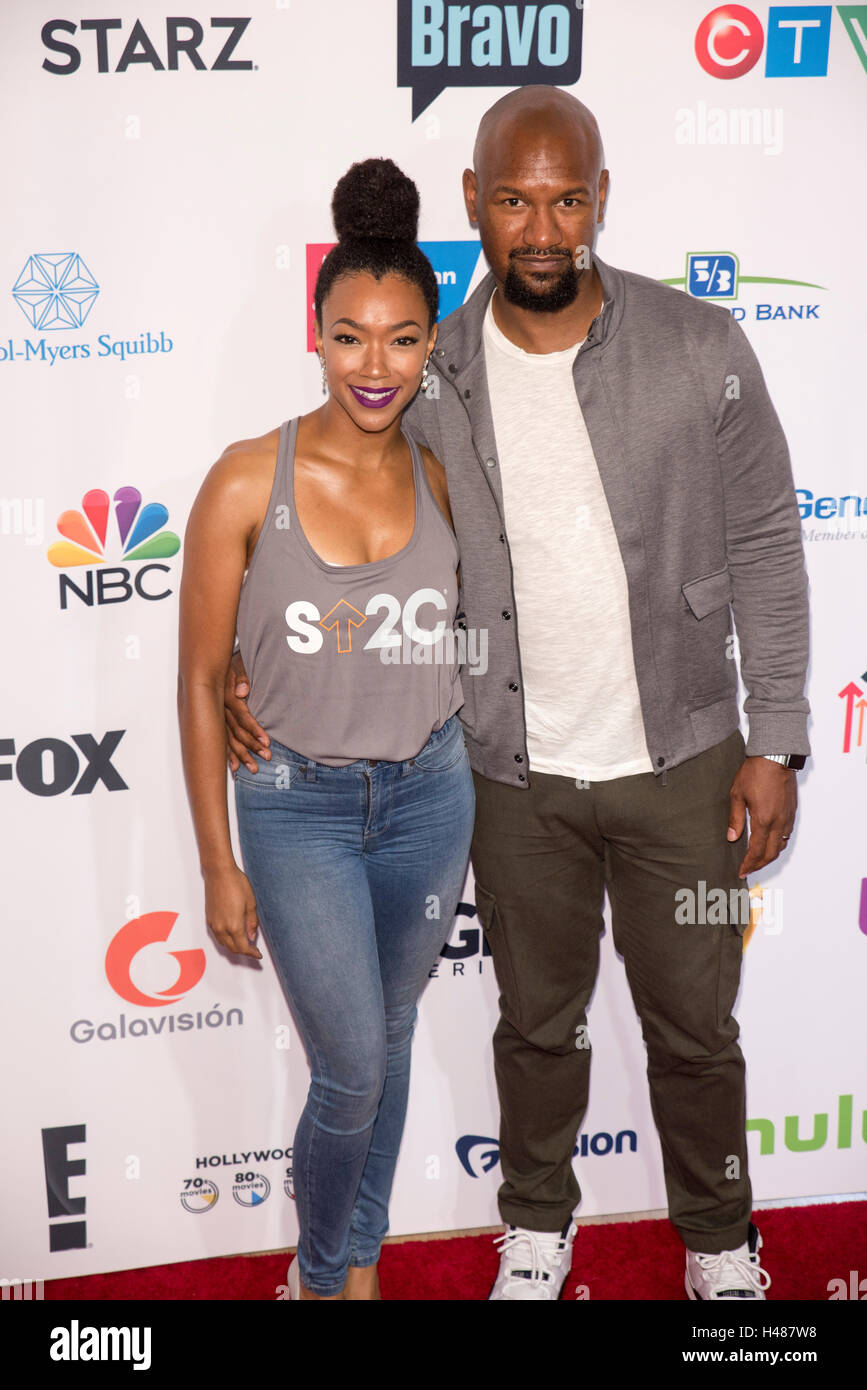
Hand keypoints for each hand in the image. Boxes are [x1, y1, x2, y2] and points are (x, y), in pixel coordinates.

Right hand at [204, 864, 262, 958]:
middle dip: (244, 952)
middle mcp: (221, 928)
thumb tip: (252, 936)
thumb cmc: (236, 884)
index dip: (252, 953)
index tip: (258, 955)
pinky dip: (226, 940)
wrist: (219, 872)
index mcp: (234, 925)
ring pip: (224, 944)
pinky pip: (218, 936)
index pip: (243, 947)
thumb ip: (252, 923)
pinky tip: (234, 935)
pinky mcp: (209, 919)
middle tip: (254, 950)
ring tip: (245, 943)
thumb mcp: (251, 903)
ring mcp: (213, 924)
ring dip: (234, 946)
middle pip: (232, 948)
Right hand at [225, 650, 269, 771]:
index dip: (254, 730)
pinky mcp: (217, 721)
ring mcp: (217, 717)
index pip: (242, 717)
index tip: (267, 742)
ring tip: (254, 769)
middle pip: (236, 732)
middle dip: (251, 747)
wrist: (217, 663)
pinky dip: (228, 754)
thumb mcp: (240, 665)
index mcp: (227, 696)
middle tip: (266, 758)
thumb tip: (242, 692)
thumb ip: (242, 677)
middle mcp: (220, 709)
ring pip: (229, 740)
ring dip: (242, 755)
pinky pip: (222, 740)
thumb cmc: (234, 663)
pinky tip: (235, 767)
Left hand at [728, 757, 796, 877]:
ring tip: (757, 860)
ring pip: (781, 845)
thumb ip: (735, 819)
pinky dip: (777, 845)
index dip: (748, 864)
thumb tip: (732, 837)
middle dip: (759, 865)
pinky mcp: (791, 812)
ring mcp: (787, 818)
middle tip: (748, 870)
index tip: (741, 871)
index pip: (756, 851)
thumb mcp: (737, 795)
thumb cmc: (755, 773)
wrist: (775, 757)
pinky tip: (769, 843)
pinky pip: (786, 835)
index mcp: (763, 820)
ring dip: (769, 856)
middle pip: (771, 853)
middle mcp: (778, 822)